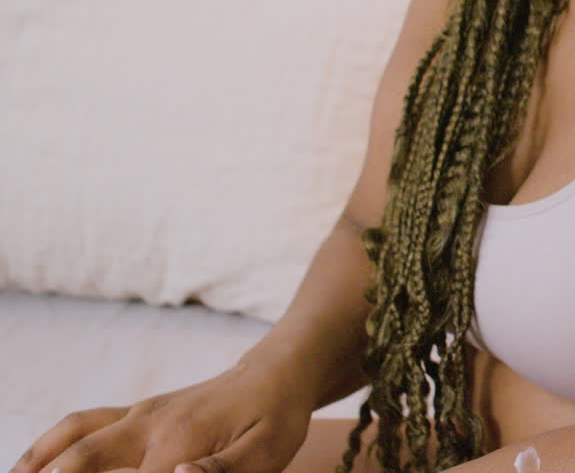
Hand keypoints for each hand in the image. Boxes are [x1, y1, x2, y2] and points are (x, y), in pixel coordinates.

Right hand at [10, 361, 312, 472]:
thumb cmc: (275, 417)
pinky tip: (34, 465)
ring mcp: (139, 415)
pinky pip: (83, 424)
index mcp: (178, 442)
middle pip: (82, 460)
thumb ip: (222, 472)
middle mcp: (148, 425)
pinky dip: (52, 445)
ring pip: (74, 436)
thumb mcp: (266, 452)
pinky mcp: (137, 412)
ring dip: (39, 462)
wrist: (276, 374)